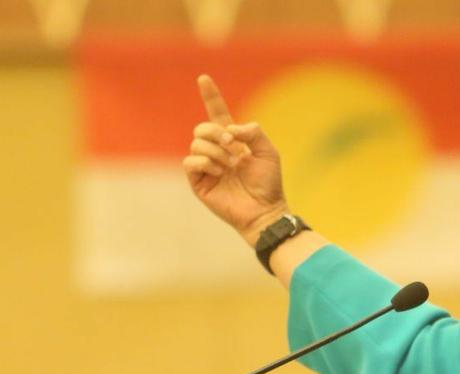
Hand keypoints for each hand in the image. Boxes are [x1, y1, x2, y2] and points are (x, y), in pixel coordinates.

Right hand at [183, 74, 288, 246]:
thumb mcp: (268, 151)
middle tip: (232, 145)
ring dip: (216, 151)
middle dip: (215, 131)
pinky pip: (190, 160)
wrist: (264, 209)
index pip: (217, 114)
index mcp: (232, 142)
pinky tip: (219, 172)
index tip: (204, 78)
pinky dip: (205, 162)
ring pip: (197, 143)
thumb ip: (253, 132)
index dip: (211, 96)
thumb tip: (230, 129)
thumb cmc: (269, 183)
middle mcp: (216, 151)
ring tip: (230, 166)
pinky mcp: (198, 182)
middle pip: (202, 127)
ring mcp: (206, 166)